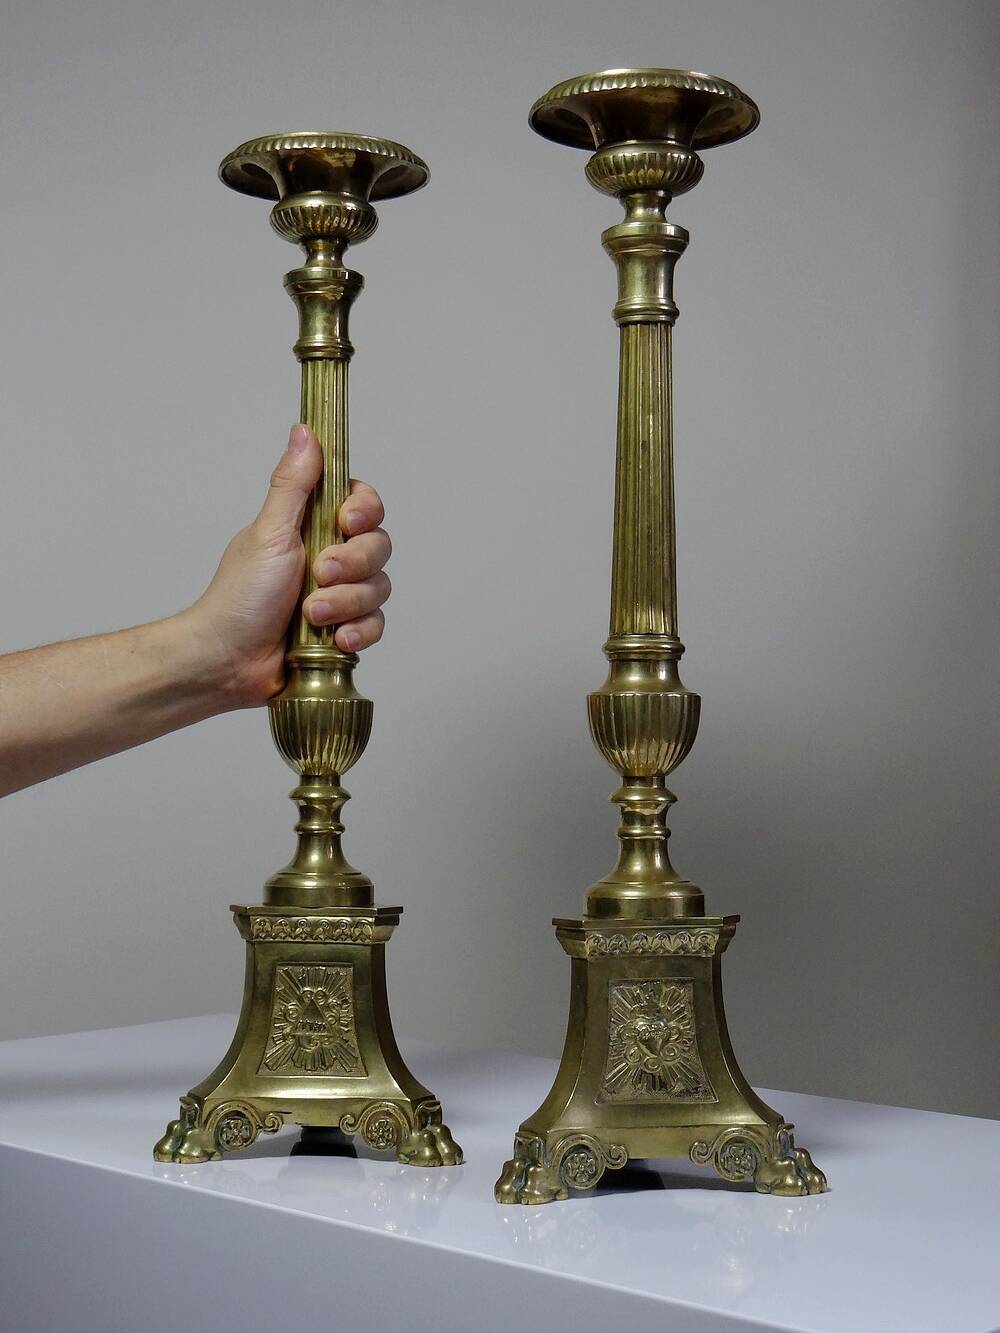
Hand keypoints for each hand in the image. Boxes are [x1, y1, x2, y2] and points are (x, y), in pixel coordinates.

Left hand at [182, 424, 391, 707]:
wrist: (229, 659)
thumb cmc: (240, 596)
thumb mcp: (269, 533)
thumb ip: (293, 485)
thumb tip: (304, 432)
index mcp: (312, 526)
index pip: (363, 504)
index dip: (364, 511)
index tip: (346, 521)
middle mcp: (331, 556)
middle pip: (379, 546)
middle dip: (354, 564)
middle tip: (321, 574)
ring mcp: (340, 594)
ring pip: (379, 588)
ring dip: (347, 602)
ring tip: (313, 614)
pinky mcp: (345, 629)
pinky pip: (376, 624)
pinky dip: (359, 631)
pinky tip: (337, 639)